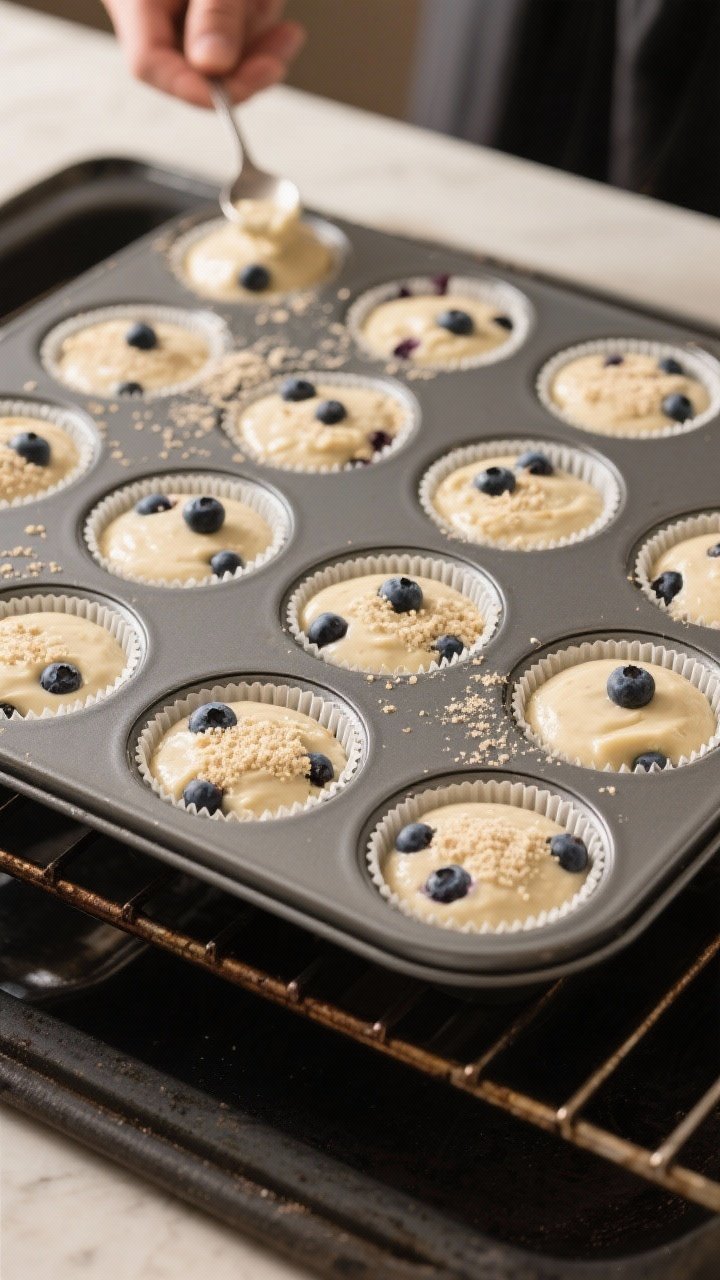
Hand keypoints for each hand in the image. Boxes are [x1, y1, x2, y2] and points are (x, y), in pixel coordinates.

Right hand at [103, 0, 305, 107]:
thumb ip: (214, 11)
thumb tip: (215, 65)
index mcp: (136, 0)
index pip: (152, 66)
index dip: (196, 91)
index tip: (236, 96)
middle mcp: (152, 11)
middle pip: (194, 66)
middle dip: (244, 63)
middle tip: (278, 54)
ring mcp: (178, 12)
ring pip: (223, 53)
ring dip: (257, 38)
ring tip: (265, 2)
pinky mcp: (205, 12)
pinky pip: (235, 36)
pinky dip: (259, 27)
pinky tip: (270, 10)